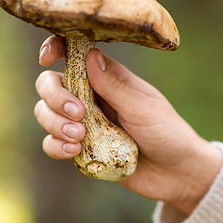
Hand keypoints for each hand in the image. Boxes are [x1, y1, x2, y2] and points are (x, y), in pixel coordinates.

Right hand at [34, 35, 222, 214]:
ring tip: (79, 136)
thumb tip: (89, 54)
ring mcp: (83, 122)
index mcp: (108, 77)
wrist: (176, 173)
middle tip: (77, 113)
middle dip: (54, 96)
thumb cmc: (167, 132)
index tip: (46, 59)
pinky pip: (53, 143)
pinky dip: (56, 146)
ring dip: (54, 123)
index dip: (54, 49)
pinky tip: (74, 151)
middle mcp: (91, 96)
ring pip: (46, 113)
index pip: (74, 55)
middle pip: (50, 84)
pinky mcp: (81, 148)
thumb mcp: (142, 107)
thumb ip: (114, 85)